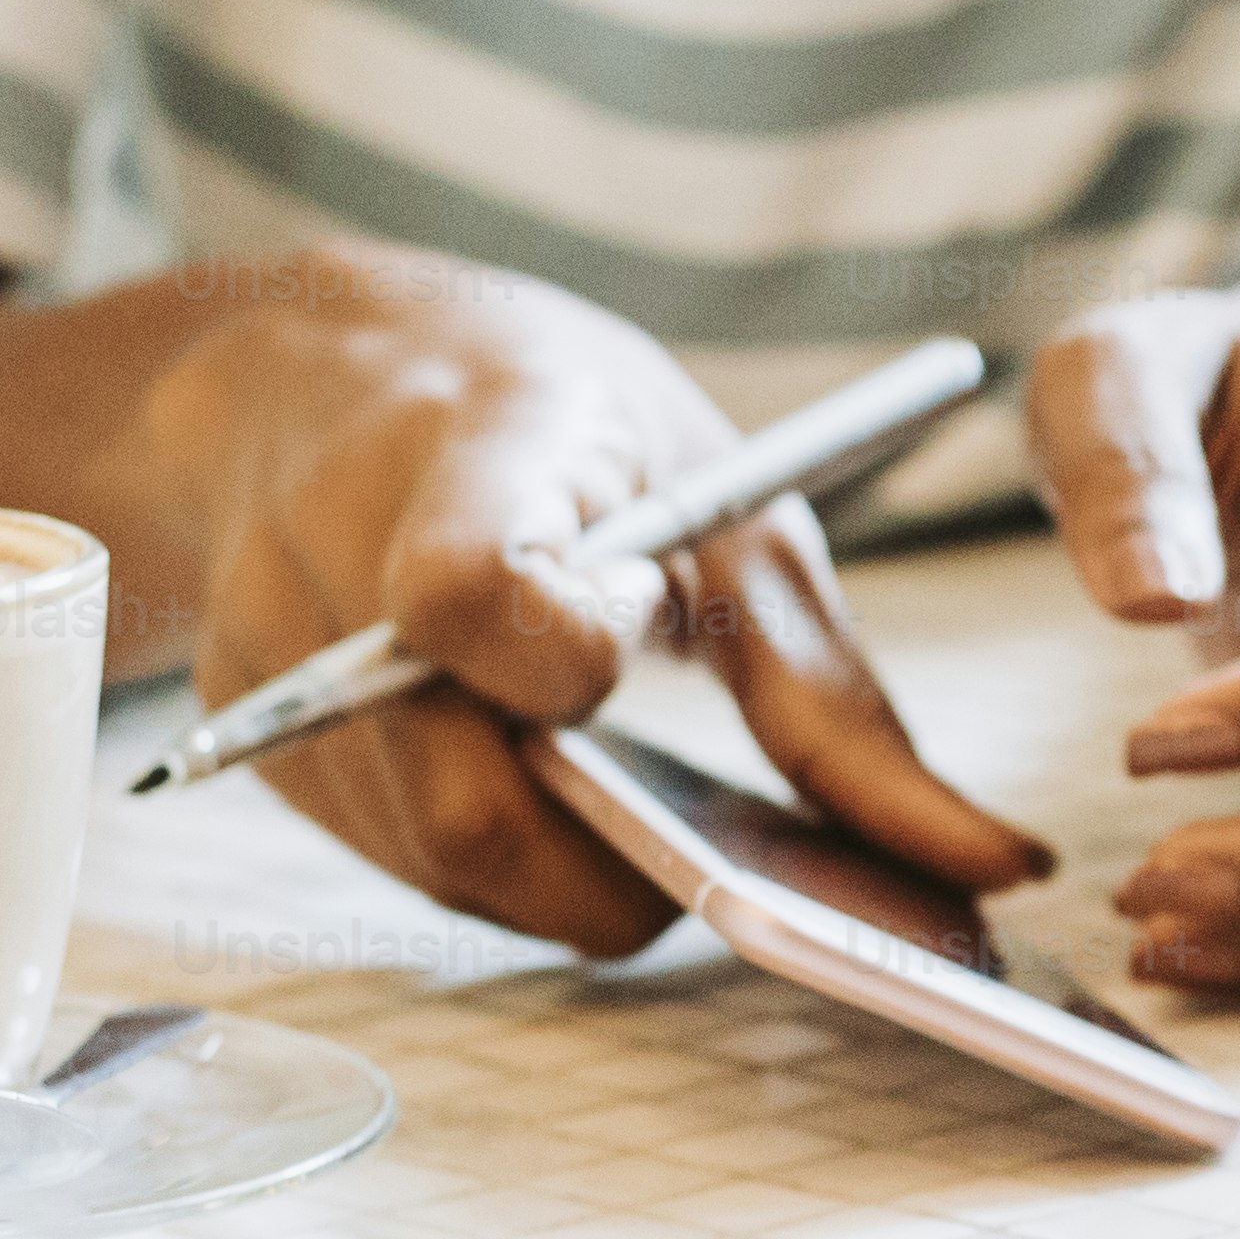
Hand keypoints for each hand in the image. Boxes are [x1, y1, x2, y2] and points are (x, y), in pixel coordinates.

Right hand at [133, 247, 1048, 957]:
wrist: (308, 368)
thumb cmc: (556, 424)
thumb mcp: (719, 496)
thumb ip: (832, 694)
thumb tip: (987, 871)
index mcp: (466, 452)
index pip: (468, 593)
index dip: (565, 661)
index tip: (637, 634)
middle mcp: (332, 561)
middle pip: (469, 807)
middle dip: (618, 855)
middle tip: (699, 810)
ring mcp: (268, 665)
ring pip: (447, 871)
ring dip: (570, 866)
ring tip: (617, 766)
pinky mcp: (252, 739)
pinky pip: (406, 868)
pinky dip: (507, 855)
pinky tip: (542, 771)